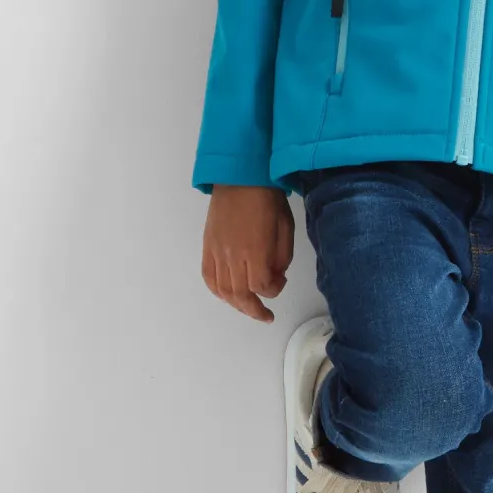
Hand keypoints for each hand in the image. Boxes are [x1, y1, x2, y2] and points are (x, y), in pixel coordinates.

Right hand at [201, 184, 294, 320]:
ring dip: (236, 304)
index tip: (280, 282)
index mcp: (255, 251)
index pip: (261, 286)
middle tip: (265, 316)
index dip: (273, 290)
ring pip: (223, 290)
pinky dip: (217, 290)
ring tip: (247, 307)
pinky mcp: (207, 246)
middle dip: (254, 309)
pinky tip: (227, 294)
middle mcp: (233, 256)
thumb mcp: (285, 228)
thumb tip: (274, 277)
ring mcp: (216, 252)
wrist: (240, 177)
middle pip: (240, 295)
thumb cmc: (268, 199)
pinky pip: (208, 276)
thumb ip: (281, 258)